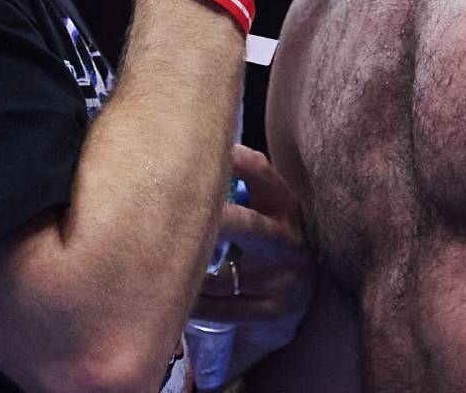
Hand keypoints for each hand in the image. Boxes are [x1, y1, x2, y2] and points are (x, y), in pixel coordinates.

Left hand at [192, 146, 313, 328]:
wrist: (300, 292)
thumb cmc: (266, 236)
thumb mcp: (265, 206)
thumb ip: (236, 183)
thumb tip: (182, 151)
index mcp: (285, 206)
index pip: (264, 175)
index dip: (240, 161)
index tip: (214, 152)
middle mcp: (288, 242)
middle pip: (250, 228)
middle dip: (220, 221)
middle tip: (182, 215)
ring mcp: (283, 281)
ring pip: (223, 277)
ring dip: (191, 273)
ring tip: (165, 266)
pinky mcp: (272, 312)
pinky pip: (220, 309)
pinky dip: (195, 302)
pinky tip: (176, 296)